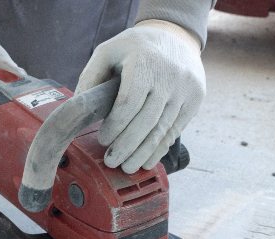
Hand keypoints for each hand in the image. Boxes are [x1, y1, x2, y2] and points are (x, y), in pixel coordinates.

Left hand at [76, 20, 205, 173]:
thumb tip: (79, 110)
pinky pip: (175, 130)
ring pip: (161, 130)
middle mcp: (168, 76)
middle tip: (111, 162)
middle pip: (145, 122)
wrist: (175, 36)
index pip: (128, 103)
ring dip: (142, 153)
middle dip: (126, 146)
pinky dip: (159, 149)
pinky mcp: (195, 99)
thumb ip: (91, 78)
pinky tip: (146, 161)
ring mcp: (185, 89)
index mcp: (144, 62)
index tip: (103, 140)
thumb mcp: (107, 51)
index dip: (115, 126)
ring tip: (127, 167)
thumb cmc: (135, 48)